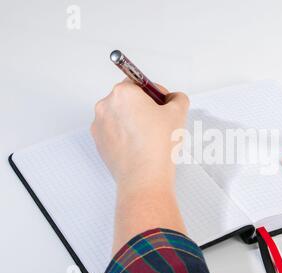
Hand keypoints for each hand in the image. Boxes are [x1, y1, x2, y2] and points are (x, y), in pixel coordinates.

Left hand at [91, 80, 189, 252]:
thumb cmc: (157, 147)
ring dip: (134, 121)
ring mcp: (100, 125)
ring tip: (151, 137)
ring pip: (121, 115)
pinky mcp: (100, 142)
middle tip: (160, 122)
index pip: (141, 82)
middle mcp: (106, 106)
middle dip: (144, 107)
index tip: (163, 104)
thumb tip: (175, 99)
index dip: (156, 94)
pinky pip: (114, 132)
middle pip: (128, 98)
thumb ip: (178, 98)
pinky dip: (126, 135)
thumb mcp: (178, 113)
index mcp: (123, 93)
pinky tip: (141, 145)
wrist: (144, 178)